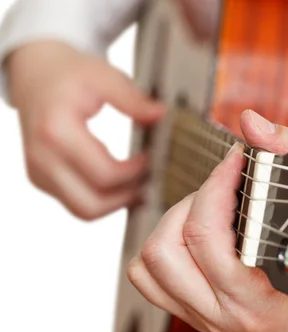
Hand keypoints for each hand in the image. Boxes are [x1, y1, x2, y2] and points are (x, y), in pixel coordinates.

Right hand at [6, 41, 164, 219]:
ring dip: (116, 204)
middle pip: (92, 204)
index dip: (136, 173)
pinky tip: (124, 185)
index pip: (105, 175)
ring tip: (140, 185)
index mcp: (56, 131)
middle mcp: (41, 158)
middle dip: (127, 197)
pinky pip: (77, 204)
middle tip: (151, 179)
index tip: (153, 158)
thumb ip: (133, 99)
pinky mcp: (41, 180)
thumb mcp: (105, 76)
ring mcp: (38, 172)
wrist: (36, 75)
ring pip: (84, 211)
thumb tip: (162, 116)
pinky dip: (103, 200)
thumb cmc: (70, 75)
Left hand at [127, 110, 287, 331]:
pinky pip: (150, 281)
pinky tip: (197, 238)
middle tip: (225, 190)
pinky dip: (164, 250)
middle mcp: (232, 316)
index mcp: (264, 297)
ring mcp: (210, 321)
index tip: (238, 160)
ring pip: (149, 266)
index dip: (218, 182)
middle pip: (168, 248)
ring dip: (173, 227)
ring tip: (210, 214)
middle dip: (193, 203)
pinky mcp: (197, 317)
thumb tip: (251, 125)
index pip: (208, 235)